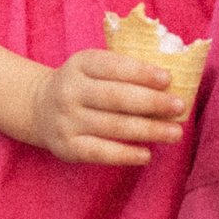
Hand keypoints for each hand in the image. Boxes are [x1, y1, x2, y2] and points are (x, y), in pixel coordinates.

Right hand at [26, 49, 185, 165]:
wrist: (39, 107)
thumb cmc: (82, 85)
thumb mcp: (92, 67)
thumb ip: (123, 69)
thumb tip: (169, 83)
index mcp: (80, 64)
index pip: (113, 66)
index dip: (141, 73)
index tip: (168, 79)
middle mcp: (70, 91)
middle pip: (116, 98)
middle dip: (151, 102)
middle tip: (180, 107)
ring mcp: (67, 120)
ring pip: (113, 126)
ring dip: (148, 130)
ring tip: (175, 133)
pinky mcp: (67, 147)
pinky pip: (101, 152)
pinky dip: (126, 154)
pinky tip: (147, 154)